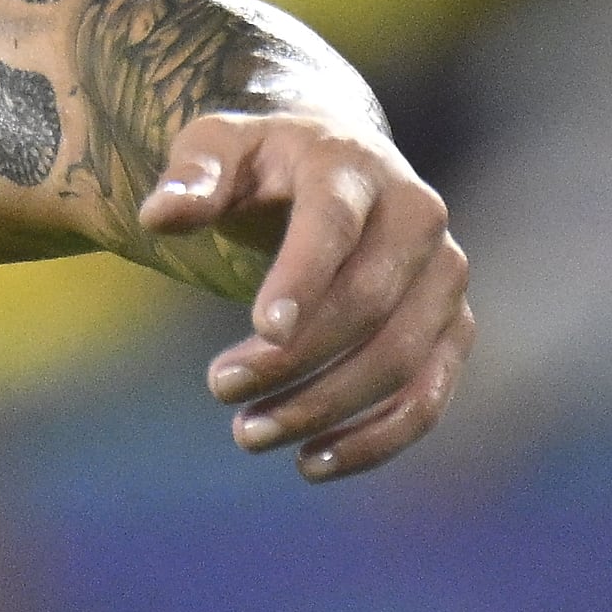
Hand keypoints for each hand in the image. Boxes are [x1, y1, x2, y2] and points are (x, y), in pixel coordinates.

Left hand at [149, 116, 470, 481]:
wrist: (335, 171)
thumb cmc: (262, 164)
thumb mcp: (217, 148)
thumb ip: (190, 176)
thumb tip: (159, 216)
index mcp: (353, 165)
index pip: (334, 224)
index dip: (303, 279)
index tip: (261, 332)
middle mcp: (418, 217)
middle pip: (369, 301)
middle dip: (296, 356)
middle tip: (219, 388)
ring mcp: (444, 277)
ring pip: (401, 358)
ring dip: (327, 406)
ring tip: (248, 433)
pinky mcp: (452, 329)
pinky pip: (426, 397)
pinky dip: (375, 440)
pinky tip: (309, 463)